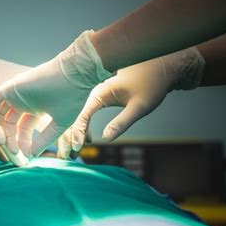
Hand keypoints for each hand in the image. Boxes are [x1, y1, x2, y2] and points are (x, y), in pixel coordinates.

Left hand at [0, 30, 112, 157]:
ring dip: (0, 130)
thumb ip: (45, 140)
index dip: (23, 143)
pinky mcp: (12, 87)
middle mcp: (25, 102)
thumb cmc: (71, 98)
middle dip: (11, 140)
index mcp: (37, 109)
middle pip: (11, 125)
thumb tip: (32, 155)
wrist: (73, 76)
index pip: (23, 130)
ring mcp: (17, 95)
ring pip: (1, 115)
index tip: (26, 156)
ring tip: (4, 144)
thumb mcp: (60, 124)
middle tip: (14, 153)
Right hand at [58, 47, 204, 158]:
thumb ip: (122, 122)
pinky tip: (87, 140)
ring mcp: (94, 95)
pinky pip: (84, 114)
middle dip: (67, 137)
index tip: (76, 148)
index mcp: (99, 92)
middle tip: (65, 157)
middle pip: (73, 117)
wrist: (160, 68)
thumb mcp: (140, 106)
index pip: (81, 114)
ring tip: (71, 153)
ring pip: (76, 116)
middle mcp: (93, 93)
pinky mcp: (99, 98)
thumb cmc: (151, 84)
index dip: (76, 132)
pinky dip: (81, 128)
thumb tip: (106, 139)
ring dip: (71, 134)